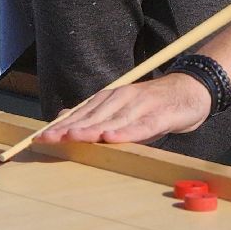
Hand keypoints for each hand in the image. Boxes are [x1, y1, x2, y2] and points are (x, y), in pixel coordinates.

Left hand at [32, 73, 211, 144]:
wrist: (191, 90)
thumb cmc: (153, 106)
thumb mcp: (121, 109)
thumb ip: (95, 115)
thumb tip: (63, 118)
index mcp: (111, 98)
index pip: (81, 113)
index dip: (60, 125)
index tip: (39, 137)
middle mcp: (122, 99)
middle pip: (92, 116)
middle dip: (68, 129)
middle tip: (47, 139)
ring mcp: (141, 106)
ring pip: (112, 120)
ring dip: (91, 130)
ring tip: (72, 138)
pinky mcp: (160, 115)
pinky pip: (141, 126)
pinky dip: (126, 132)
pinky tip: (112, 138)